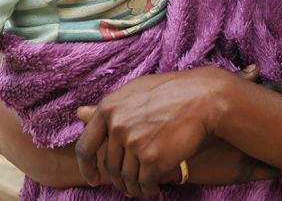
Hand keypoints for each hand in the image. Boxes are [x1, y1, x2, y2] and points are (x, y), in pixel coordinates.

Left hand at [75, 64, 259, 196]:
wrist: (202, 98)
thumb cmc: (170, 92)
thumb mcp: (133, 92)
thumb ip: (107, 108)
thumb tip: (79, 113)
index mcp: (108, 108)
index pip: (85, 146)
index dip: (87, 167)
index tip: (93, 178)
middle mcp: (117, 126)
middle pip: (110, 166)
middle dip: (119, 180)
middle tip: (129, 185)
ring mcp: (134, 143)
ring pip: (127, 178)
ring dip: (134, 187)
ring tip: (144, 187)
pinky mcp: (153, 159)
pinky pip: (145, 183)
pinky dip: (149, 189)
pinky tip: (155, 187)